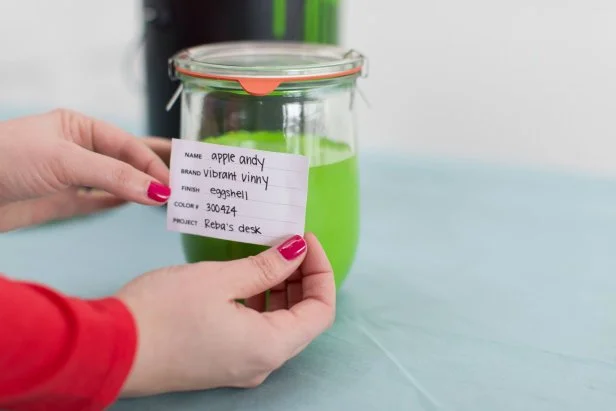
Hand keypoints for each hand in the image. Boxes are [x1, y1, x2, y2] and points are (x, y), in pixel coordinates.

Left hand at [0, 109, 171, 231]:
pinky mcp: (59, 202)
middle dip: (153, 172)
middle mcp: (76, 150)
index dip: (153, 163)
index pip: (127, 145)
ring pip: (114, 183)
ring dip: (139, 190)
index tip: (174, 183)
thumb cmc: (4, 159)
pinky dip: (117, 203)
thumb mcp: (66, 161)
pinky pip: (96, 202)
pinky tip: (135, 204)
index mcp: (77, 127)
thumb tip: (158, 191)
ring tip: (168, 199)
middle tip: (183, 186)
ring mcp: (68, 177)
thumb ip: (114, 177)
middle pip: (125, 162)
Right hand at [117, 233, 335, 394]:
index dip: (321, 270)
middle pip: (303, 319)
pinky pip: (257, 331)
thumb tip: (297, 251)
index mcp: (270, 347)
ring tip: (270, 254)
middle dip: (303, 278)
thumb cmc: (162, 313)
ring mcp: (241, 366)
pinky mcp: (222, 361)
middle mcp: (261, 363)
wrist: (110, 349)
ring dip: (282, 289)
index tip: (306, 239)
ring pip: (280, 325)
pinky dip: (261, 303)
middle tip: (290, 242)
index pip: (321, 310)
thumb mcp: (220, 279)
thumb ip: (266, 266)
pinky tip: (248, 277)